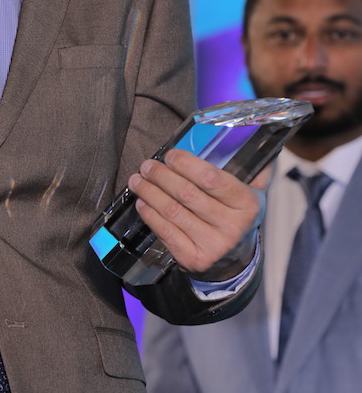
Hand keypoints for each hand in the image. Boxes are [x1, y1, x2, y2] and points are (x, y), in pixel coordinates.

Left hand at [127, 149, 266, 279]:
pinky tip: (142, 203)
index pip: (212, 179)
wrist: (235, 260)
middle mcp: (232, 226)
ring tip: (138, 180)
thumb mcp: (253, 192)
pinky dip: (150, 215)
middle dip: (161, 176)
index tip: (170, 156)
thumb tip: (251, 132)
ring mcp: (213, 245)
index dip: (187, 164)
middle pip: (187, 194)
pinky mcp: (194, 259)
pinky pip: (165, 232)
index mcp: (247, 204)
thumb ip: (252, 166)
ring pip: (173, 212)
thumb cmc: (237, 216)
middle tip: (147, 166)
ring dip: (150, 193)